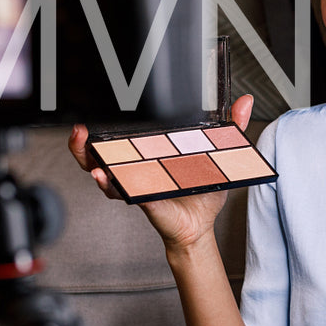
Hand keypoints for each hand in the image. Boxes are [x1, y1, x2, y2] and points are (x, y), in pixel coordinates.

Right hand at [69, 94, 254, 253]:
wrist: (202, 225)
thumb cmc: (203, 190)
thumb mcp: (220, 154)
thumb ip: (232, 127)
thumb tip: (245, 101)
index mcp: (149, 153)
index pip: (121, 136)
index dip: (103, 124)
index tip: (94, 110)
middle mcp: (136, 168)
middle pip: (99, 154)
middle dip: (83, 143)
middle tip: (80, 131)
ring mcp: (135, 183)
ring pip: (102, 172)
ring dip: (89, 160)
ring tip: (86, 149)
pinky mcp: (142, 198)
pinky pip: (122, 191)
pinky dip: (110, 184)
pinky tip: (103, 175)